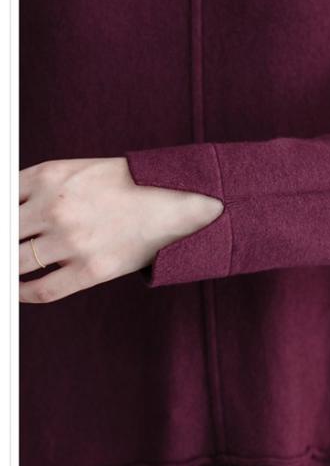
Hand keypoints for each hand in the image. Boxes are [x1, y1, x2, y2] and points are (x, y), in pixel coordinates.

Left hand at [19, 157, 223, 302]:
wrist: (176, 201)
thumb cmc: (130, 184)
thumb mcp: (77, 171)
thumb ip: (37, 186)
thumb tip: (8, 211)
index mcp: (48, 176)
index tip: (0, 229)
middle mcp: (54, 208)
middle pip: (2, 233)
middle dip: (0, 243)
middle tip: (4, 247)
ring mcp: (72, 241)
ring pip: (13, 263)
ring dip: (5, 269)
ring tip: (8, 270)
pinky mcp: (92, 270)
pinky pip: (43, 290)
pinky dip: (21, 294)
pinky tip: (16, 291)